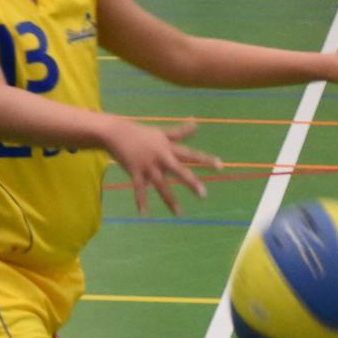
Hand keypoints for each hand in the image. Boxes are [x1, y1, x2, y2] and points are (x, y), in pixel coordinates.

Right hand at [105, 118, 220, 214]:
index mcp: (169, 148)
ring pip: (161, 185)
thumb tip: (196, 122)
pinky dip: (141, 202)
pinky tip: (144, 215)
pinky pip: (139, 190)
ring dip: (170, 200)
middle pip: (179, 171)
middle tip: (203, 194)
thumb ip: (180, 131)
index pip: (190, 154)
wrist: (117, 133)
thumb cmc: (142, 133)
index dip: (205, 160)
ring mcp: (148, 166)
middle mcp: (161, 158)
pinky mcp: (135, 172)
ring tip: (179, 213)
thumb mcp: (162, 132)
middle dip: (191, 183)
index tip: (220, 166)